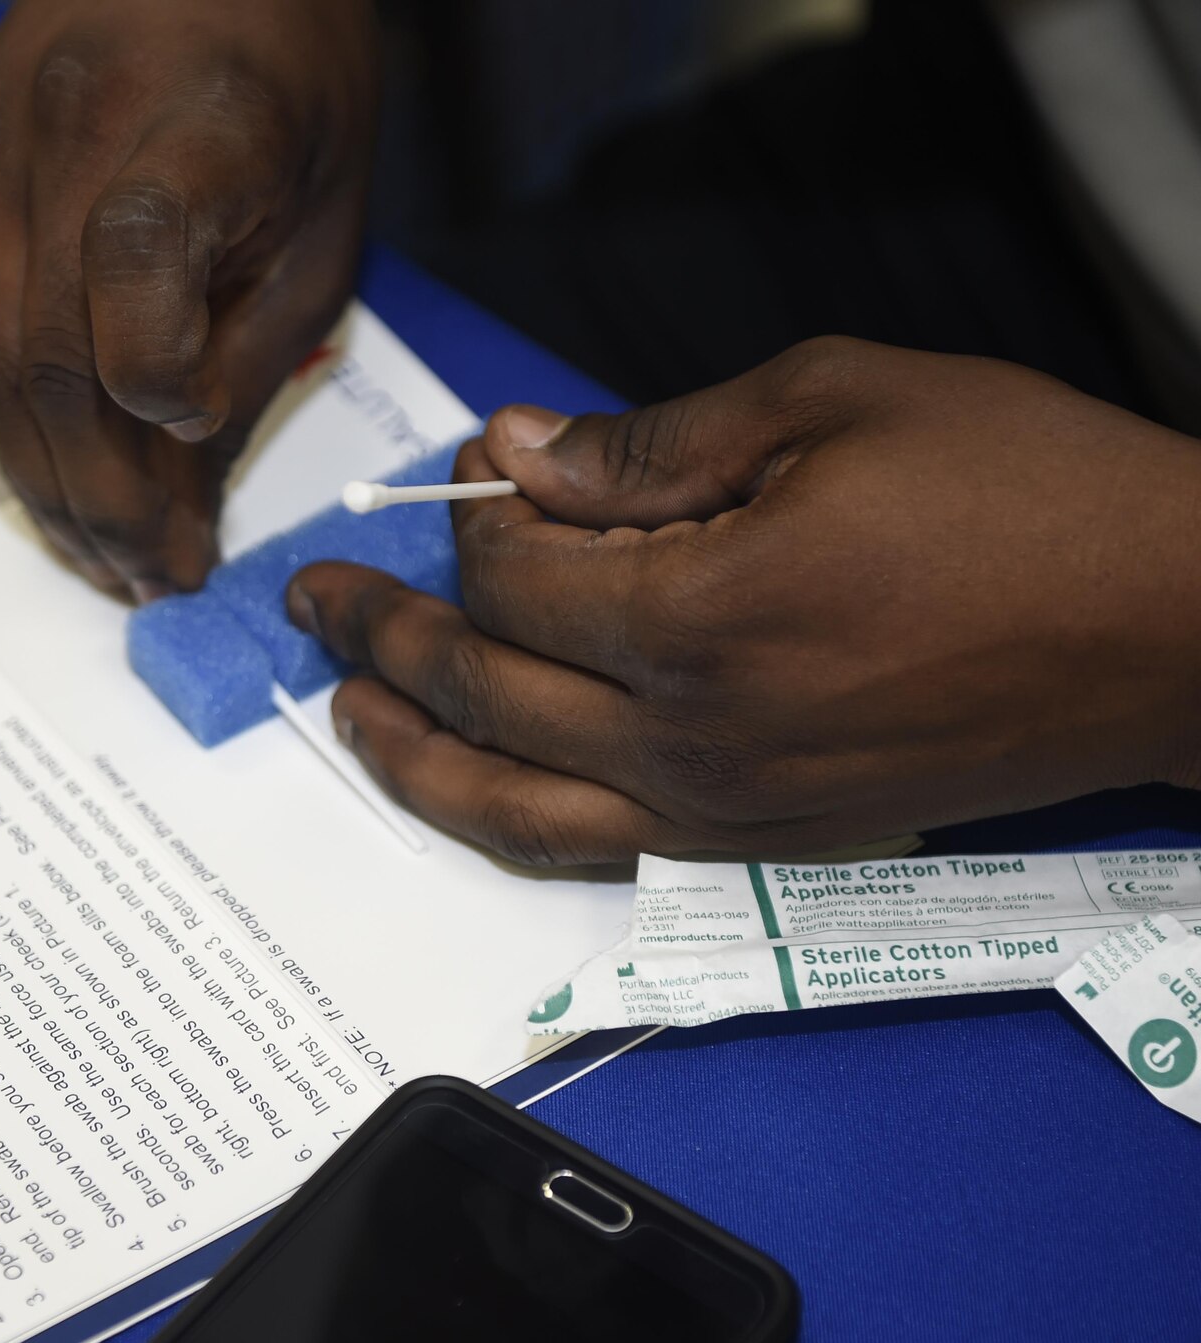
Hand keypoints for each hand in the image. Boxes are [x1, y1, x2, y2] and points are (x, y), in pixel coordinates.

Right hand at [0, 0, 376, 601]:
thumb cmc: (293, 81)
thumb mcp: (322, 222)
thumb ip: (249, 359)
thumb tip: (181, 502)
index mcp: (188, 119)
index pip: (132, 260)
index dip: (153, 373)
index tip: (194, 433)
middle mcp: (58, 127)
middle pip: (42, 352)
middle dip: (99, 498)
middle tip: (152, 582)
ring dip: (46, 485)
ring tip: (108, 564)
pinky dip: (17, 425)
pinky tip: (64, 486)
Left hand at [286, 338, 1200, 863]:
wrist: (1170, 629)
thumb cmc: (1020, 494)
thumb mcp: (830, 401)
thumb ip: (643, 443)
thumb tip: (508, 456)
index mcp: (697, 615)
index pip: (508, 581)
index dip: (467, 518)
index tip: (466, 471)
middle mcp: (689, 737)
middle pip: (480, 691)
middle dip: (380, 636)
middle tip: (317, 599)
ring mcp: (722, 812)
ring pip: (509, 805)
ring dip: (407, 753)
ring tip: (343, 709)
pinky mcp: (763, 848)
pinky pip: (591, 852)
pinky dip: (503, 818)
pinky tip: (465, 783)